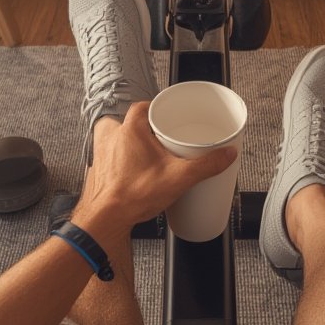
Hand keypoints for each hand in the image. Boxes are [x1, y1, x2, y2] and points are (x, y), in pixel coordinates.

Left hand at [73, 104, 236, 238]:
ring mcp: (102, 153)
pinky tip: (138, 173)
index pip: (144, 105)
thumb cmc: (132, 195)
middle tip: (164, 141)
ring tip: (153, 157)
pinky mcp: (99, 169)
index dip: (158, 109)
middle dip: (149, 130)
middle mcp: (112, 136)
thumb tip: (226, 154)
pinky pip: (113, 157)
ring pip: (120, 138)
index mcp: (131, 129)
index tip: (169, 116)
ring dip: (135, 145)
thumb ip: (207, 164)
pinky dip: (124, 161)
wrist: (107, 219)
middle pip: (133, 122)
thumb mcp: (179, 177)